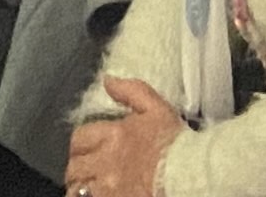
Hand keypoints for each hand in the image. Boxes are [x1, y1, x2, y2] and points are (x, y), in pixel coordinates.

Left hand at [64, 77, 187, 196]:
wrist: (191, 174)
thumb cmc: (176, 143)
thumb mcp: (157, 109)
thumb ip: (131, 91)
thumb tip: (107, 80)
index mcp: (113, 135)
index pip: (80, 138)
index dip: (80, 144)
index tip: (86, 149)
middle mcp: (105, 161)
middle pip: (74, 166)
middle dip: (78, 167)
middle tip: (86, 170)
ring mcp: (108, 187)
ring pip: (79, 188)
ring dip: (81, 186)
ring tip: (89, 186)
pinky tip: (98, 195)